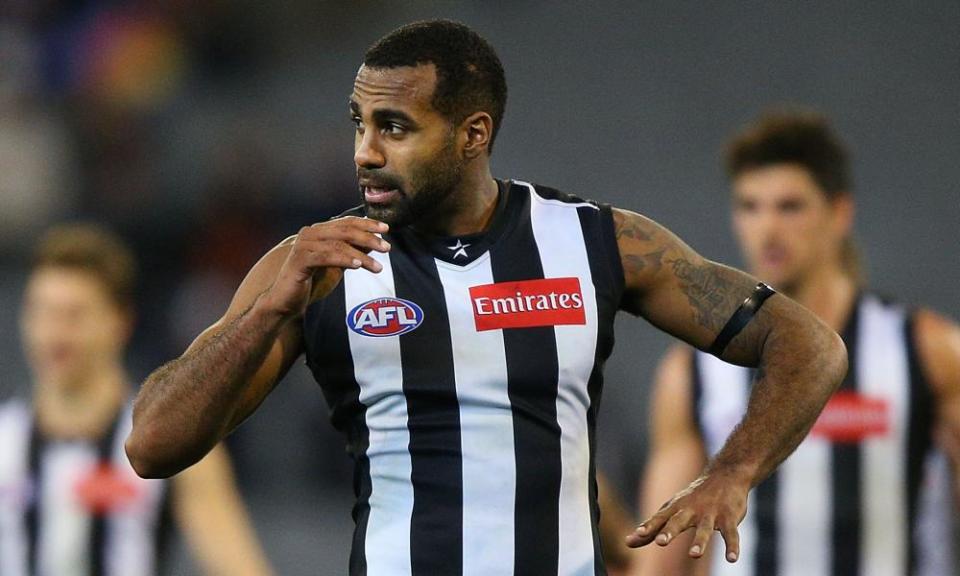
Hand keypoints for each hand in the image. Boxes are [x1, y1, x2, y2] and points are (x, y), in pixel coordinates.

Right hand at [262, 217, 389, 317]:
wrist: (286, 301)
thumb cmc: (311, 282)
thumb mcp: (337, 265)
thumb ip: (352, 252)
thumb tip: (374, 243)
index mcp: (319, 231)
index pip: (346, 222)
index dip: (367, 224)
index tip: (385, 229)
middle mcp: (310, 233)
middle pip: (344, 230)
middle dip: (368, 238)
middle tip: (386, 248)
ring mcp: (303, 246)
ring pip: (338, 245)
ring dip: (361, 255)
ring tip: (377, 267)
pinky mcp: (299, 260)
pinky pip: (325, 257)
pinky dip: (343, 260)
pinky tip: (357, 266)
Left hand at [626, 470, 747, 563]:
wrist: (726, 475)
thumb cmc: (693, 498)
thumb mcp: (672, 509)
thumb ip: (652, 528)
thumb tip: (627, 543)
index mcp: (676, 508)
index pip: (659, 518)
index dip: (648, 526)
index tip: (637, 534)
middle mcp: (691, 510)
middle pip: (678, 521)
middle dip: (669, 531)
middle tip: (660, 542)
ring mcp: (711, 514)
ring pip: (705, 529)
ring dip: (699, 542)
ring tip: (694, 555)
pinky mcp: (729, 518)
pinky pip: (731, 534)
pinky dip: (732, 546)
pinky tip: (732, 559)